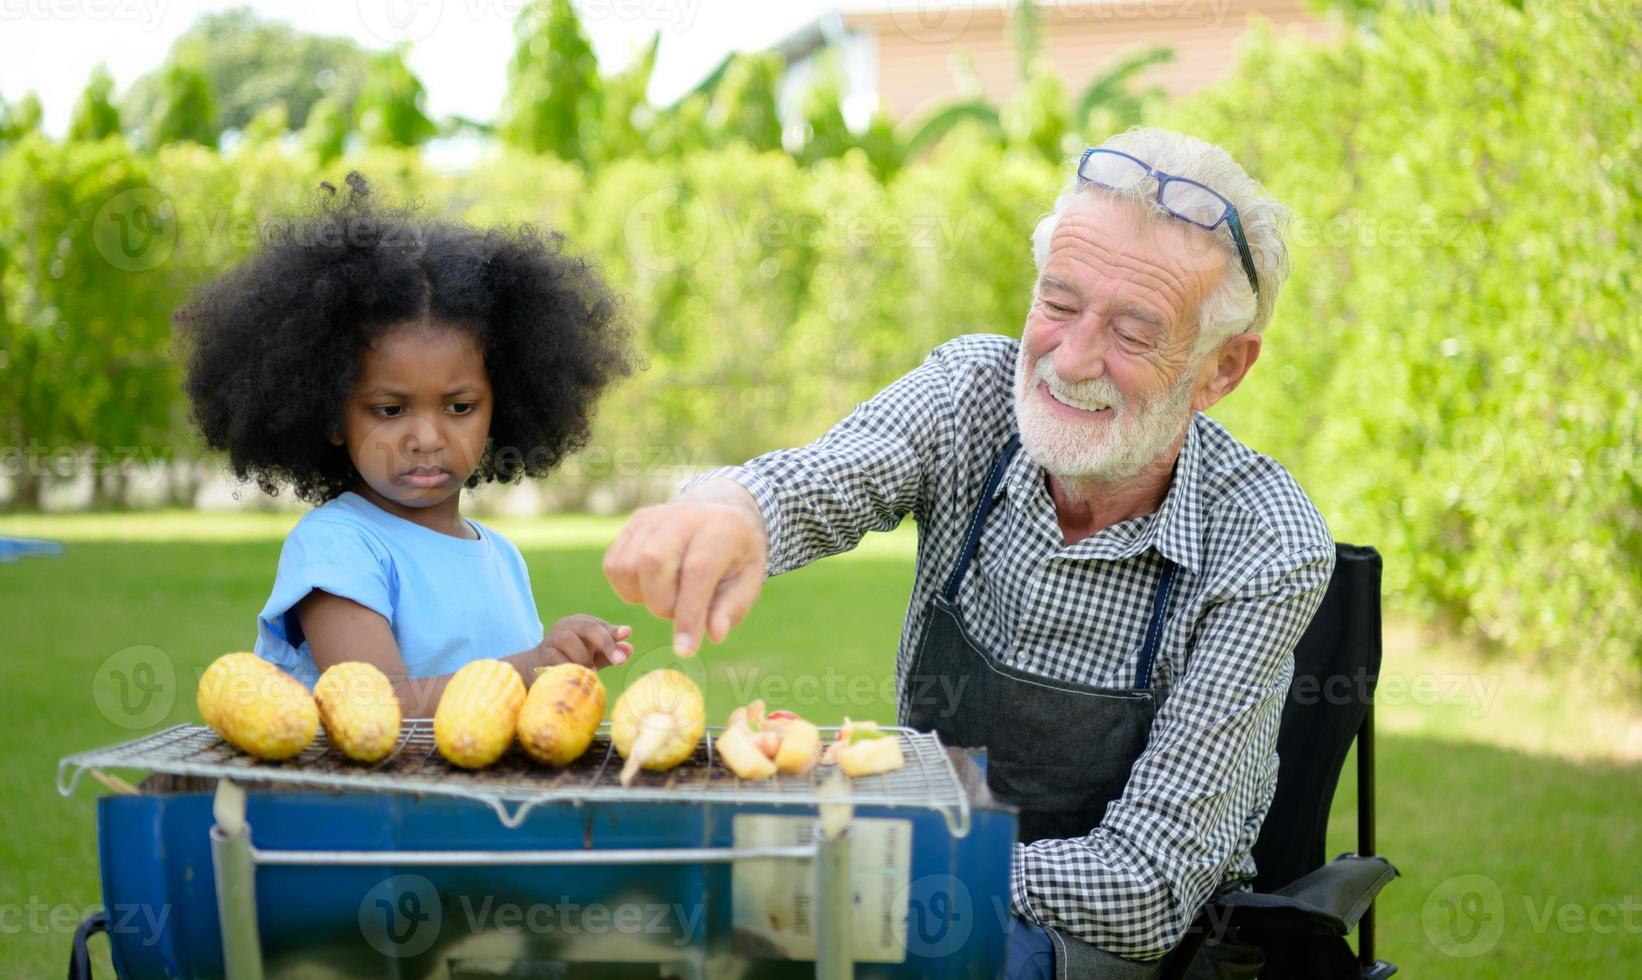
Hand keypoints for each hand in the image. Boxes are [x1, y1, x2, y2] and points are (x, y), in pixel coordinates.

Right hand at [539, 614, 632, 670]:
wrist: (535, 669)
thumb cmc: (571, 660)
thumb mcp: (594, 656)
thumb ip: (611, 653)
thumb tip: (629, 649)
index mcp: (582, 623)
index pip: (601, 625)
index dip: (614, 631)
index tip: (627, 634)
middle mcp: (567, 626)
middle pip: (589, 628)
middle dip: (606, 643)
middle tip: (620, 661)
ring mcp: (553, 638)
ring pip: (572, 642)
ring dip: (584, 659)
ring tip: (589, 672)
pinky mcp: (542, 653)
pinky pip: (558, 660)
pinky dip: (569, 668)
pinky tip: (574, 675)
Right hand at [603, 481, 768, 655]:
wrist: (721, 515)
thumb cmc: (735, 558)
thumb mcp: (748, 583)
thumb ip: (731, 609)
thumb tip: (714, 634)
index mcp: (722, 528)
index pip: (698, 570)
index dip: (689, 614)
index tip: (686, 650)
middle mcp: (684, 515)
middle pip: (652, 561)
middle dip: (662, 603)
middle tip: (681, 609)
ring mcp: (655, 516)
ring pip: (626, 565)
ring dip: (644, 596)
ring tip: (669, 594)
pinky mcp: (635, 523)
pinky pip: (613, 564)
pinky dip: (628, 588)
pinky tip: (652, 585)